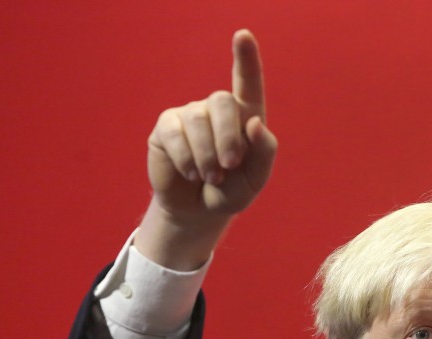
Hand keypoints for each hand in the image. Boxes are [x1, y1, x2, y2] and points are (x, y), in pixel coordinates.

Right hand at [136, 29, 277, 269]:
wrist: (198, 210)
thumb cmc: (231, 191)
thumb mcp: (255, 179)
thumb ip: (264, 152)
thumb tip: (255, 122)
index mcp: (245, 117)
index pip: (247, 83)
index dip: (246, 59)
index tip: (243, 35)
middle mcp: (217, 110)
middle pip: (223, 102)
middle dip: (228, 137)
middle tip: (228, 167)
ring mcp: (190, 115)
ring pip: (198, 121)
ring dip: (207, 156)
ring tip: (210, 176)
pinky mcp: (167, 127)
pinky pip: (176, 134)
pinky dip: (187, 158)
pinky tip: (190, 172)